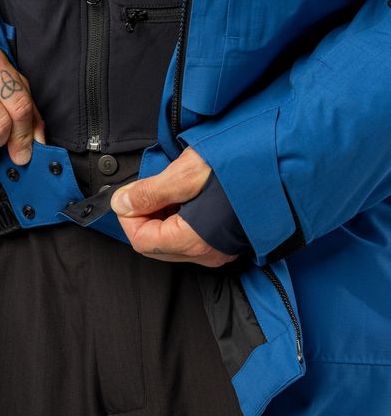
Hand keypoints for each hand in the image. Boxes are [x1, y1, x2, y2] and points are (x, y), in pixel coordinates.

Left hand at [110, 146, 238, 266]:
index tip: (129, 193)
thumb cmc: (247, 164)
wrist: (295, 163)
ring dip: (162, 215)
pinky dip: (180, 216)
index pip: (141, 241)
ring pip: (173, 240)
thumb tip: (121, 203)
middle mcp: (208, 253)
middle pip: (155, 244)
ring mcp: (221, 249)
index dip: (128, 216)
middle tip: (148, 187)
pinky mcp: (230, 239)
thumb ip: (151, 192)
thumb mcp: (189, 172)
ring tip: (170, 185)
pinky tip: (187, 193)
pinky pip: (192, 236)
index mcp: (196, 240)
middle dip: (143, 215)